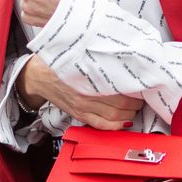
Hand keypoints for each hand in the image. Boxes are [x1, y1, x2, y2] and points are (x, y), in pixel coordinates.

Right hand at [18, 56, 144, 131]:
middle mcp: (86, 95)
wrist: (39, 76)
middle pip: (121, 104)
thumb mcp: (80, 56)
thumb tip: (124, 61)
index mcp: (88, 78)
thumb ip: (100, 60)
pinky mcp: (80, 115)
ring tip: (135, 108)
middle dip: (136, 102)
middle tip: (142, 96)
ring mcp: (83, 107)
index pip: (120, 87)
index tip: (142, 84)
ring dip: (129, 114)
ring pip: (114, 117)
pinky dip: (116, 125)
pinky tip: (124, 121)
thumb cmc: (60, 64)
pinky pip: (102, 125)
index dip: (135, 89)